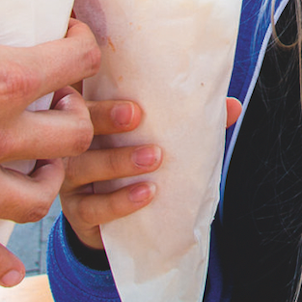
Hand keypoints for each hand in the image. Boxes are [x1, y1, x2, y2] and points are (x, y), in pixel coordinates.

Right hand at [61, 97, 240, 251]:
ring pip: (82, 166)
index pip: (83, 92)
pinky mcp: (75, 212)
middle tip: (136, 115)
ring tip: (154, 157)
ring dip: (118, 161)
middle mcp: (72, 143)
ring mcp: (68, 178)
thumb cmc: (135, 161)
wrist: (118, 220)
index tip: (122, 81)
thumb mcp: (157, 137)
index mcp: (90, 115)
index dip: (96, 85)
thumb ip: (189, 122)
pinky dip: (119, 201)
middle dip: (105, 117)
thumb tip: (233, 106)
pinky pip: (91, 207)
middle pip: (77, 125)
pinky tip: (145, 193)